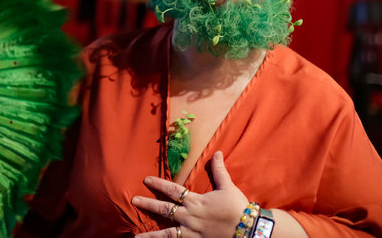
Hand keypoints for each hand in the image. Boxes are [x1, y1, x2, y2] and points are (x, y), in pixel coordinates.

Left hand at [132, 151, 247, 237]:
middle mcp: (190, 217)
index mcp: (196, 201)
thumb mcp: (227, 187)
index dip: (158, 184)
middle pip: (164, 210)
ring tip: (135, 237)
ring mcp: (192, 232)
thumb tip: (217, 153)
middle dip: (148, 204)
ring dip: (150, 235)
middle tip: (133, 201)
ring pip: (166, 233)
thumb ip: (219, 170)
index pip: (172, 190)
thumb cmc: (237, 207)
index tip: (146, 180)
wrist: (249, 229)